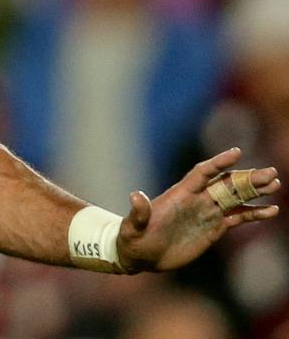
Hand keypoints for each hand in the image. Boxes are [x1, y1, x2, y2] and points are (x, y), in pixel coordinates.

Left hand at [118, 147, 279, 272]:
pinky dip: (254, 213)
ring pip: (235, 198)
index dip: (218, 163)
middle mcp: (196, 200)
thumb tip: (135, 196)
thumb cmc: (133, 239)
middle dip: (247, 178)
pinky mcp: (214, 228)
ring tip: (275, 185)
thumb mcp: (132, 227)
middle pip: (226, 184)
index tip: (237, 152)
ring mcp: (207, 213)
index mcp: (180, 194)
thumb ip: (138, 213)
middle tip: (271, 173)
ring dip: (254, 191)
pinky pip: (238, 217)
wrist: (140, 255)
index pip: (202, 173)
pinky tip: (271, 210)